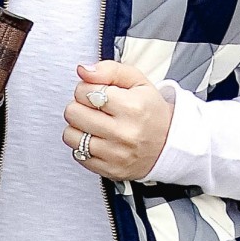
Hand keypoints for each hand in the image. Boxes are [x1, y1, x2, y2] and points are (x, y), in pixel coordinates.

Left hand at [62, 58, 174, 180]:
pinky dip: (83, 146)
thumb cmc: (150, 110)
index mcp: (131, 107)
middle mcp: (123, 133)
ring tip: (93, 124)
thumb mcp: (137, 81)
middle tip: (93, 108)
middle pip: (73, 113)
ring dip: (78, 127)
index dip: (86, 88)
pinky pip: (78, 155)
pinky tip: (97, 140)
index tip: (96, 93)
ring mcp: (116, 154)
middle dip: (79, 106)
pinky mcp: (109, 170)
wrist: (169, 144)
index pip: (85, 91)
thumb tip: (83, 70)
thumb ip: (109, 70)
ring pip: (70, 135)